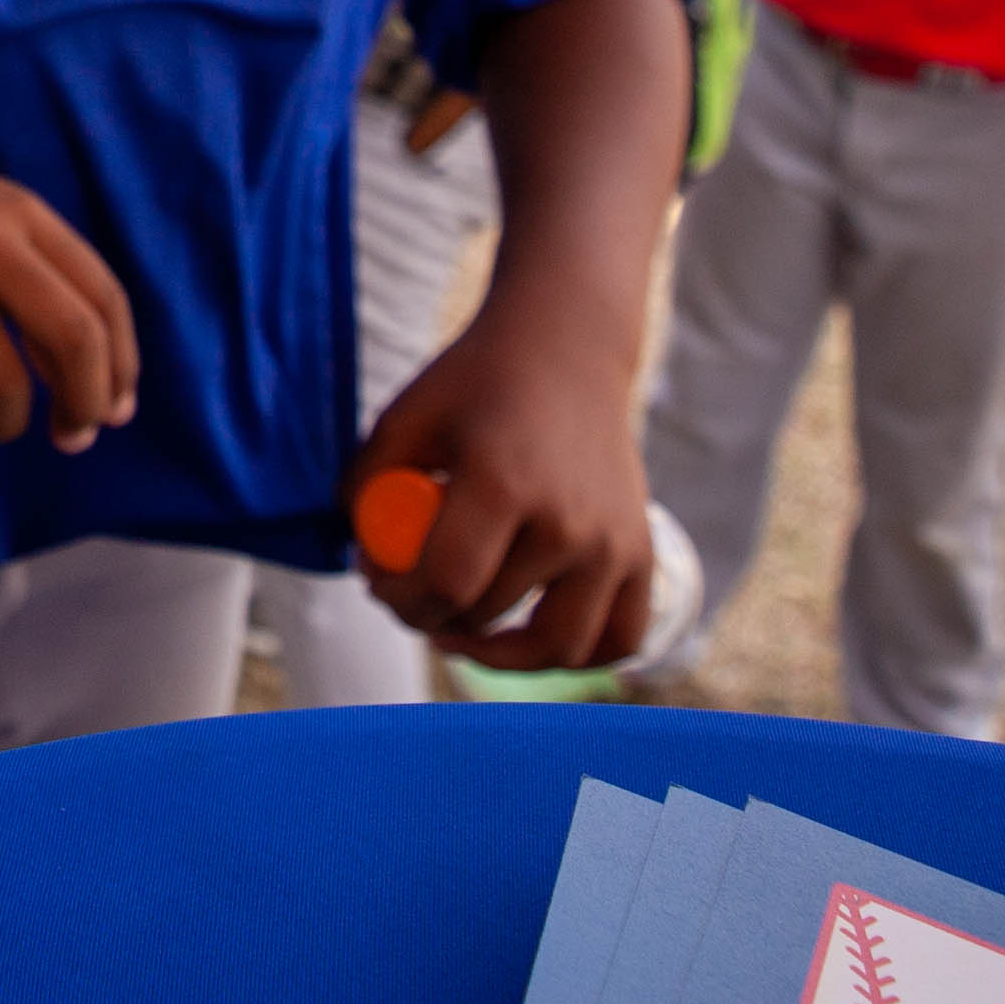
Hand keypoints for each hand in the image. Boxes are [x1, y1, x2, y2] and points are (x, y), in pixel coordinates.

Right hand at [0, 91, 136, 451]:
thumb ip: (35, 273)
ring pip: (3, 383)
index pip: (105, 297)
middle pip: (75, 339)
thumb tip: (86, 378)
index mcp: (21, 212)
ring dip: (6, 423)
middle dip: (85, 404)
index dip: (121, 366)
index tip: (115, 410)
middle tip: (72, 437)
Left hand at [357, 291, 654, 671]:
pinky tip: (530, 640)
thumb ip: (367, 486)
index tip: (380, 585)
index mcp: (502, 483)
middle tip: (409, 596)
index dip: (400, 601)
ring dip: (500, 654)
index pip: (445, 584)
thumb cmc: (475, 382)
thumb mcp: (406, 417)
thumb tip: (362, 558)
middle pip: (487, 613)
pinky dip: (576, 655)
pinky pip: (618, 639)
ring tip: (462, 630)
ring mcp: (613, 543)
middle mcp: (567, 521)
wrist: (566, 348)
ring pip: (555, 646)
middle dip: (431, 617)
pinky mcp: (642, 552)